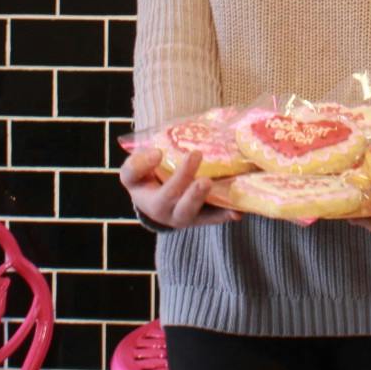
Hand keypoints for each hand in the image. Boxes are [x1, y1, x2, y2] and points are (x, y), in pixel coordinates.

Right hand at [119, 148, 238, 228]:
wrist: (153, 199)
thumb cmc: (144, 181)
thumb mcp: (132, 174)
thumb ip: (137, 164)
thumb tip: (157, 153)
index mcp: (153, 204)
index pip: (152, 189)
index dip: (159, 178)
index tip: (159, 152)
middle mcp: (172, 214)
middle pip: (183, 209)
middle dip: (194, 195)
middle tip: (205, 180)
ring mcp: (191, 217)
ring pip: (202, 216)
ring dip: (216, 208)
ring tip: (230, 194)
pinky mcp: (205, 215)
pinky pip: (217, 217)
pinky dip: (227, 214)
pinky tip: (239, 211)